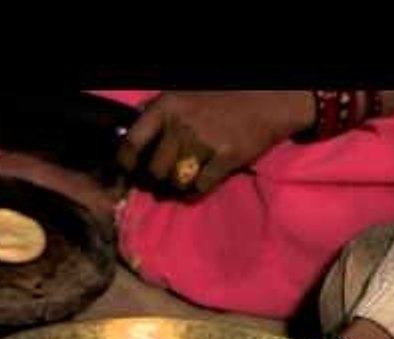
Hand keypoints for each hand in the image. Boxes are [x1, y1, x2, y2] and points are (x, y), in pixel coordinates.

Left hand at [116, 91, 314, 194]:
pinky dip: (196, 191)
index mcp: (166, 107)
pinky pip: (200, 187)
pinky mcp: (225, 159)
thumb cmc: (221, 95)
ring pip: (176, 182)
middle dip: (156, 179)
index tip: (129, 172)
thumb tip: (132, 127)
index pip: (132, 144)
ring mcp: (203, 144)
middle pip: (154, 171)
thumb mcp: (182, 93)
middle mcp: (181, 126)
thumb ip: (157, 110)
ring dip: (177, 186)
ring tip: (182, 180)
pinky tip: (199, 183)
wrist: (266, 98)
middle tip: (161, 180)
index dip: (126, 165)